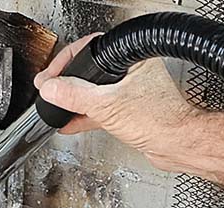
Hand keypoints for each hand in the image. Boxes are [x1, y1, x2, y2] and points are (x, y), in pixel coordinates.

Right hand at [33, 33, 197, 165]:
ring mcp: (129, 90)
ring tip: (56, 105)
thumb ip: (75, 96)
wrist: (174, 144)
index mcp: (131, 56)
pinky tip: (71, 122)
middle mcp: (131, 70)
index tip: (50, 76)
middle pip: (90, 70)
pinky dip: (85, 115)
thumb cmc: (158, 120)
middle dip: (67, 81)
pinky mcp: (128, 110)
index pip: (90, 49)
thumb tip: (51, 88)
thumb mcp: (107, 105)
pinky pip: (100, 109)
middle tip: (49, 87)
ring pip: (94, 91)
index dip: (66, 61)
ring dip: (75, 100)